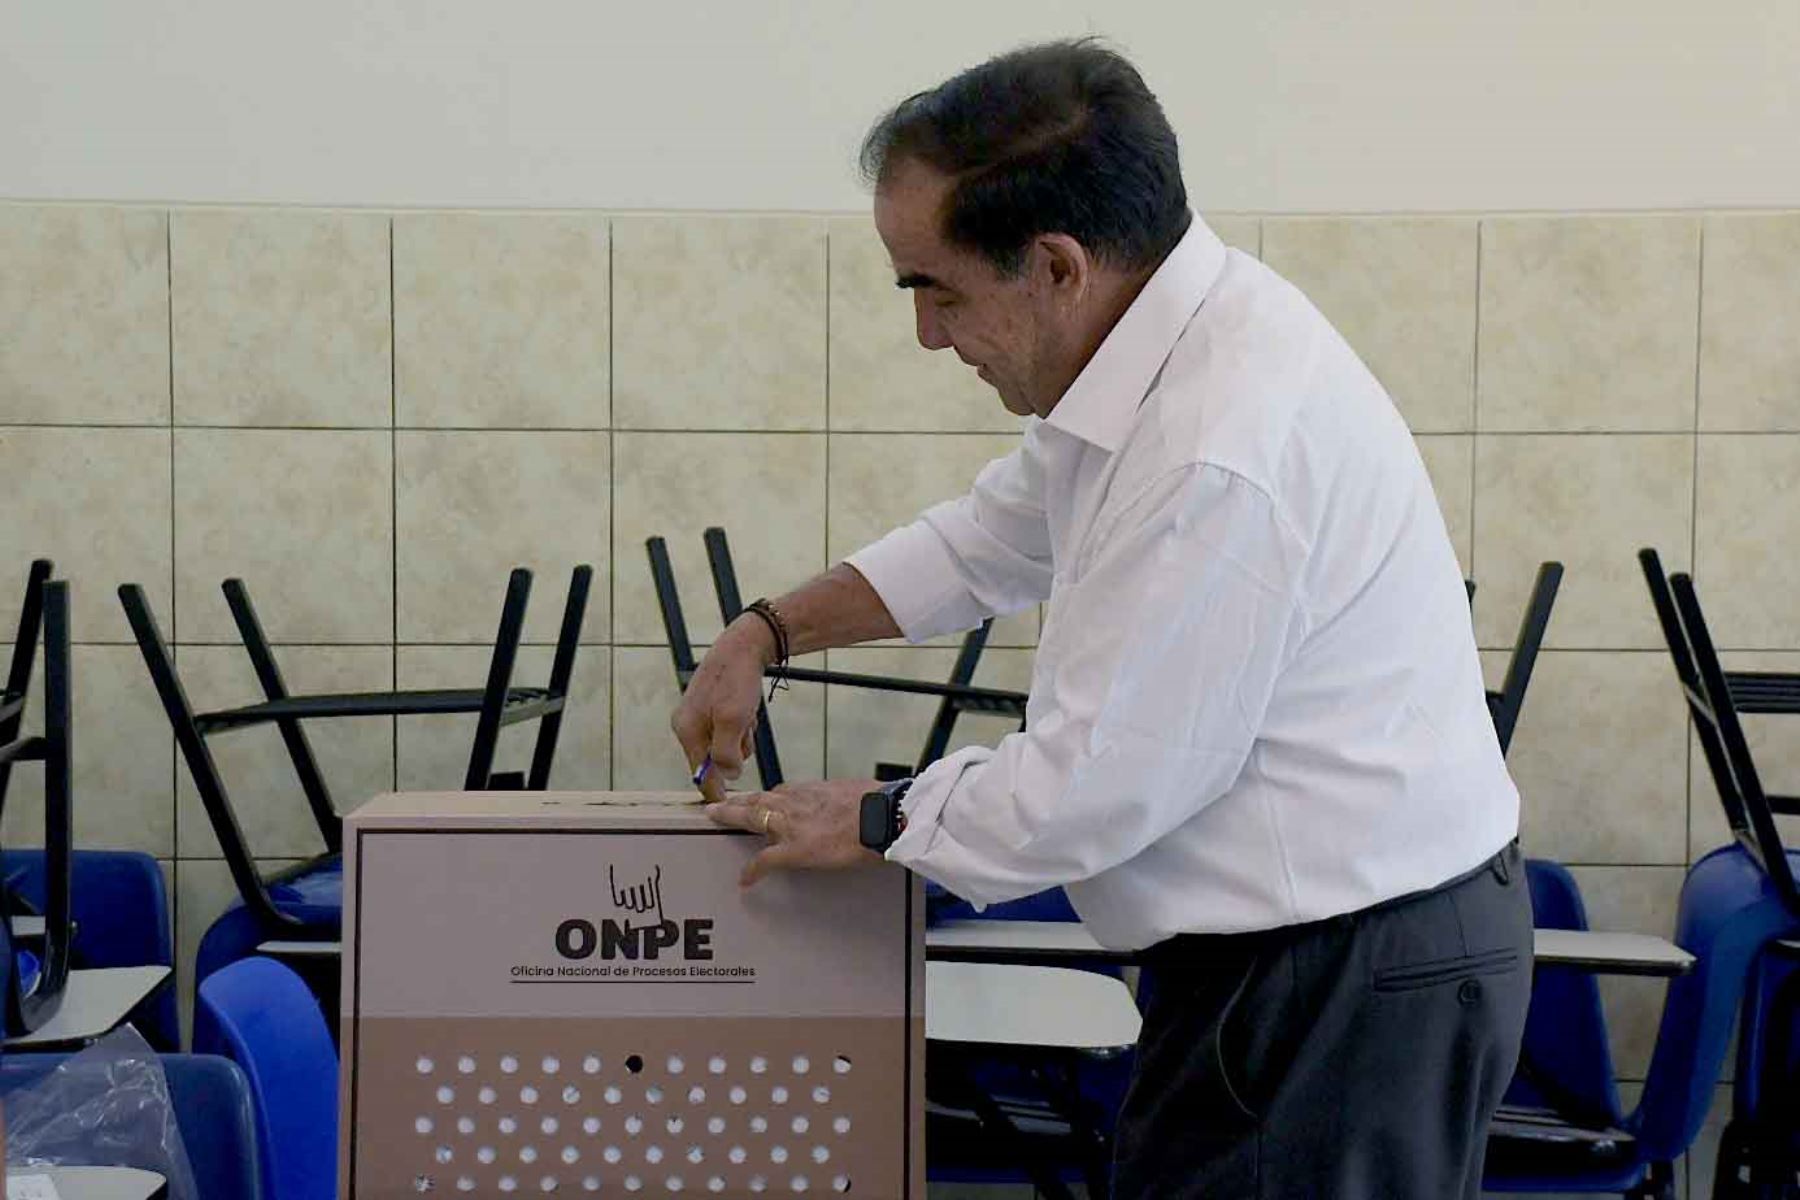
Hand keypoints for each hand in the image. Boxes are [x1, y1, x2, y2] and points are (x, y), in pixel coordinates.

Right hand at [671, 616, 776, 803]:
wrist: (745, 645)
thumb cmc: (736, 681)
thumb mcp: (733, 721)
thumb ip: (726, 753)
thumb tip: (726, 776)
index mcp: (686, 729)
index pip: (698, 773)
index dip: (714, 789)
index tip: (724, 806)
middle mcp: (687, 724)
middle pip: (714, 758)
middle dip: (735, 749)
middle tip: (745, 727)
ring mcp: (699, 715)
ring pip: (726, 744)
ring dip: (742, 736)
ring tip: (747, 715)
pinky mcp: (712, 707)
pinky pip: (730, 729)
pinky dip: (743, 724)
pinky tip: (747, 708)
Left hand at [705, 779, 883, 886]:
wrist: (882, 816)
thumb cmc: (878, 804)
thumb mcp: (857, 793)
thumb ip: (844, 799)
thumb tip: (852, 803)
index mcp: (812, 791)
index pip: (781, 791)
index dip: (768, 797)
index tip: (759, 798)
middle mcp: (795, 802)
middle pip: (757, 799)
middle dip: (736, 801)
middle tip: (717, 804)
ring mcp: (790, 825)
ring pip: (751, 817)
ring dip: (731, 817)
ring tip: (715, 819)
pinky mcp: (792, 849)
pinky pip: (764, 861)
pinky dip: (753, 870)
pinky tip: (745, 880)